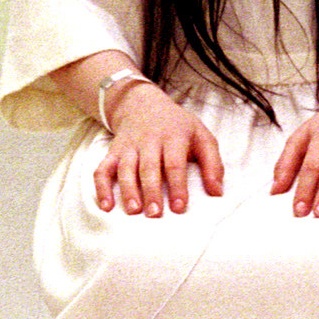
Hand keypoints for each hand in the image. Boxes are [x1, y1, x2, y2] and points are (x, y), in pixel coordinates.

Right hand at [94, 85, 223, 216]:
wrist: (143, 104)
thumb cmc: (178, 127)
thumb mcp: (202, 136)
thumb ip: (212, 164)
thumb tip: (217, 193)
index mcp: (174, 136)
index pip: (174, 163)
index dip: (177, 186)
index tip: (179, 207)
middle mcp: (149, 140)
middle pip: (148, 167)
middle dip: (151, 191)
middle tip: (155, 214)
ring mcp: (129, 146)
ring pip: (125, 168)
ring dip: (127, 190)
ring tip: (134, 211)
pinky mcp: (114, 152)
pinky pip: (103, 169)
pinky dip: (101, 188)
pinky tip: (106, 206)